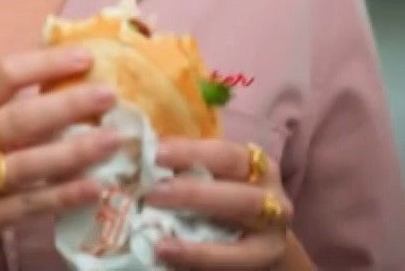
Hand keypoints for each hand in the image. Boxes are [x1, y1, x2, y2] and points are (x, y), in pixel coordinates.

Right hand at [0, 46, 127, 270]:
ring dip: (76, 150)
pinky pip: (29, 204)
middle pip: (19, 118)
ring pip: (27, 162)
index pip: (1, 76)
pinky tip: (94, 187)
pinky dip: (64, 194)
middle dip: (69, 104)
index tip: (85, 57)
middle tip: (110, 95)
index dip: (44, 63)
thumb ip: (5, 112)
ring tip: (114, 140)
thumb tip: (68, 82)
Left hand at [139, 137, 297, 268]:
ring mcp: (272, 235)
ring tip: (161, 245)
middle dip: (195, 196)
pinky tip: (172, 258)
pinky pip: (234, 263)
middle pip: (240, 197)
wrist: (256, 239)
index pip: (227, 155)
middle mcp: (273, 198)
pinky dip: (201, 261)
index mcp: (258, 166)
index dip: (193, 153)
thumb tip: (132, 145)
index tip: (157, 153)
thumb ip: (181, 163)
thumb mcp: (210, 174)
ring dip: (199, 245)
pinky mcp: (262, 260)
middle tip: (154, 195)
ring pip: (241, 245)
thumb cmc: (224, 195)